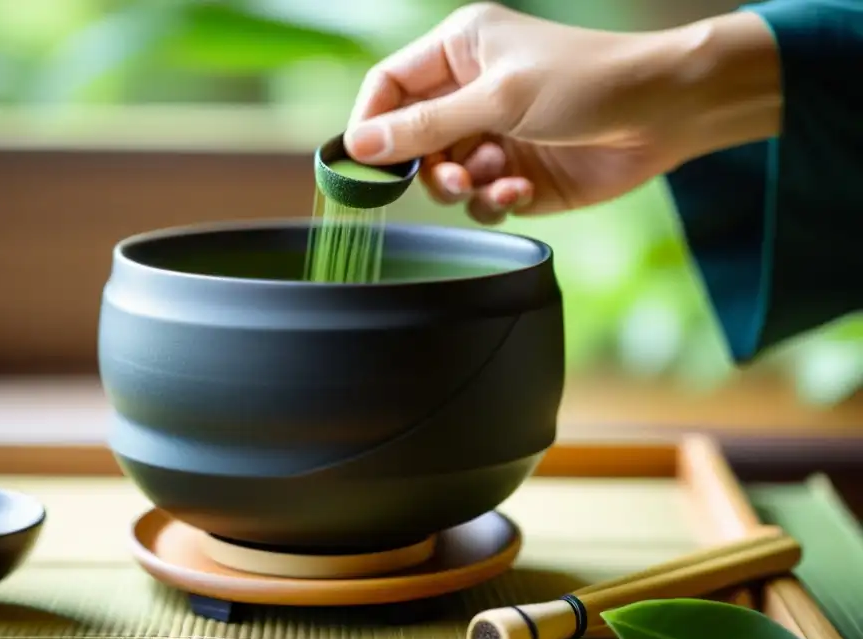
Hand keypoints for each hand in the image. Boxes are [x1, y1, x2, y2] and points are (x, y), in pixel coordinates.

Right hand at [344, 2, 779, 223]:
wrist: (665, 112)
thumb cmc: (587, 82)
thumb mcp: (498, 98)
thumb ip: (425, 125)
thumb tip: (358, 145)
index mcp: (460, 51)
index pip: (389, 86)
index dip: (372, 124)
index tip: (363, 162)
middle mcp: (472, 92)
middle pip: (412, 140)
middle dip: (425, 166)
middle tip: (449, 178)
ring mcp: (494, 135)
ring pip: (444, 175)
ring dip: (461, 186)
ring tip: (495, 181)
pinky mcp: (518, 174)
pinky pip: (480, 199)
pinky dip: (492, 202)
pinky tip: (518, 193)